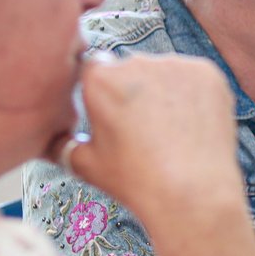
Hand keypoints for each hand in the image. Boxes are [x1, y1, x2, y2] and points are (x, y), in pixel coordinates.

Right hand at [57, 53, 244, 225]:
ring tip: (171, 131)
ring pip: (164, 72)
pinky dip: (194, 95)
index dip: (103, 91)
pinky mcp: (207, 73)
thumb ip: (60, 143)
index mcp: (100, 79)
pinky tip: (192, 124)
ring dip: (164, 92)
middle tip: (144, 130)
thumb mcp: (85, 165)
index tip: (114, 113)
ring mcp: (176, 65)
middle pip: (131, 69)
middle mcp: (136, 62)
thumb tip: (47, 138)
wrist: (194, 193)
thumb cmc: (136, 182)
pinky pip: (194, 77)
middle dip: (134, 92)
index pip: (94, 68)